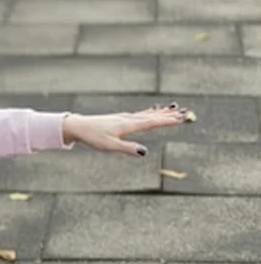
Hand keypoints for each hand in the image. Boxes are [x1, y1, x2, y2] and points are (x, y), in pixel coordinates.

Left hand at [61, 103, 188, 155]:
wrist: (78, 126)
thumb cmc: (93, 137)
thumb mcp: (109, 146)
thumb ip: (127, 149)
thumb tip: (144, 153)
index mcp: (128, 125)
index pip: (152, 122)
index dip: (167, 121)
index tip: (181, 119)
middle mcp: (129, 119)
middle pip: (153, 117)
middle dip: (169, 116)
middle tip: (186, 113)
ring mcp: (125, 118)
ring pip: (148, 114)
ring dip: (162, 113)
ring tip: (175, 110)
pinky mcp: (121, 119)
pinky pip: (140, 115)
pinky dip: (150, 113)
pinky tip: (153, 112)